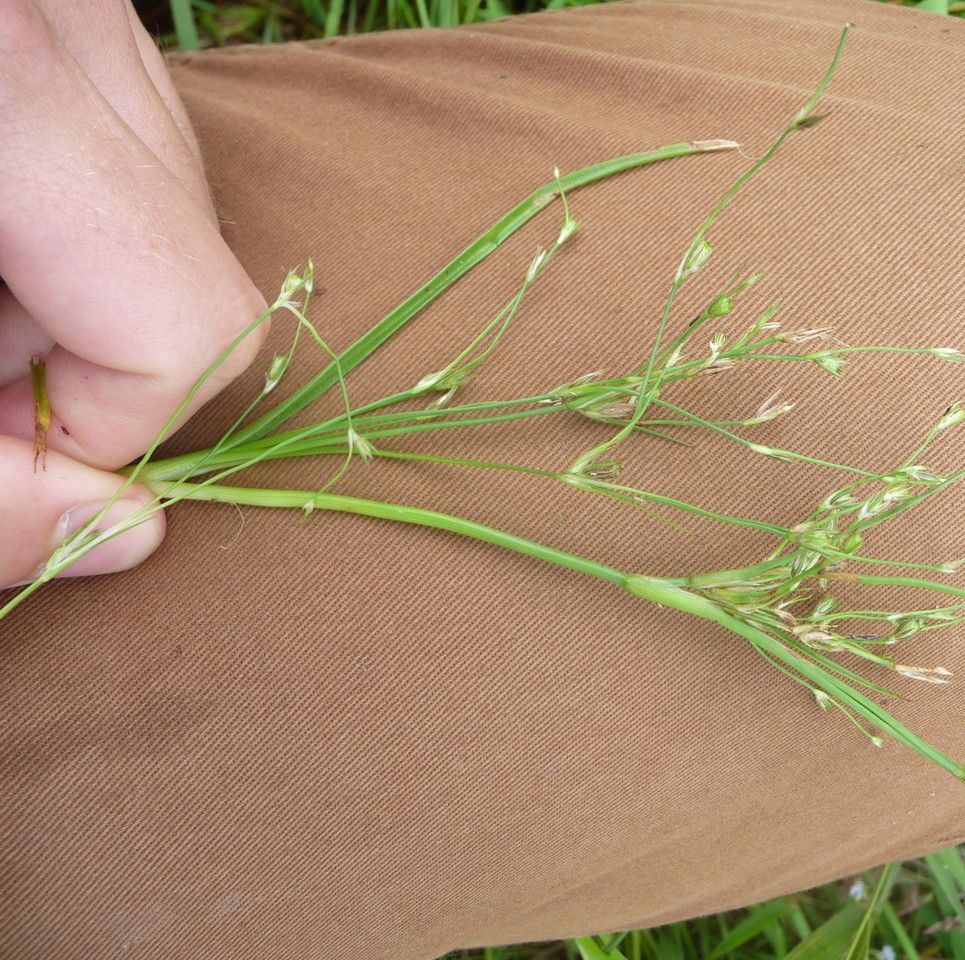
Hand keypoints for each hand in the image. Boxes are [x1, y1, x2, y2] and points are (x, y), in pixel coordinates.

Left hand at [0, 1, 265, 587]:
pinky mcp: (76, 12)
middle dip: (75, 365)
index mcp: (11, 90)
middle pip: (194, 274)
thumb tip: (125, 540)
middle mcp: (76, 26)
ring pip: (175, 210)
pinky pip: (138, 149)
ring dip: (68, 295)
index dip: (103, 430)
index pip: (187, 328)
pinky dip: (66, 225)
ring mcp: (92, 4)